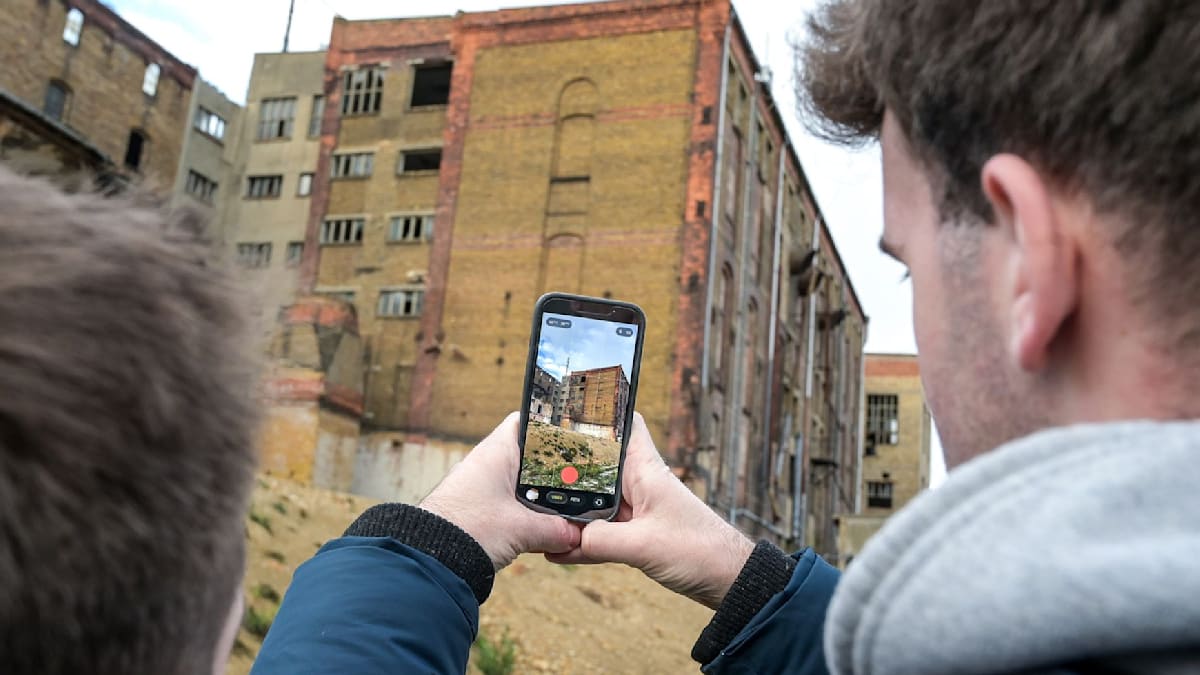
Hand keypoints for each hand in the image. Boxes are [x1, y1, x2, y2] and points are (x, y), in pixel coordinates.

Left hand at [420, 412, 580, 570]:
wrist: (428, 561)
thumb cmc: (468, 531)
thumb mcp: (523, 530)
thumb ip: (556, 530)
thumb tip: (577, 535)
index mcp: (496, 453)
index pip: (526, 422)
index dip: (550, 424)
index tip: (573, 432)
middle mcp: (487, 465)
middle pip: (529, 458)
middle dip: (553, 472)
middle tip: (579, 480)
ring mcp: (480, 489)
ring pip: (520, 486)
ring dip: (540, 500)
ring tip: (566, 510)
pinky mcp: (477, 512)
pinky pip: (509, 506)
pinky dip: (526, 516)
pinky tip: (542, 531)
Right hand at [547, 414, 753, 609]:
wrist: (729, 580)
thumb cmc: (699, 550)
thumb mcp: (644, 545)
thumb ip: (601, 541)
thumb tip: (563, 540)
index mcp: (646, 470)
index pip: (626, 423)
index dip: (601, 413)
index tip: (567, 409)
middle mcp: (640, 484)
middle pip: (598, 464)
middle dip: (568, 468)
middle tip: (531, 469)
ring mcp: (638, 510)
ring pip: (595, 501)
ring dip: (571, 510)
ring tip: (536, 514)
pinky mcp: (638, 534)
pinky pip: (601, 532)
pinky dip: (582, 541)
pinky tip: (558, 552)